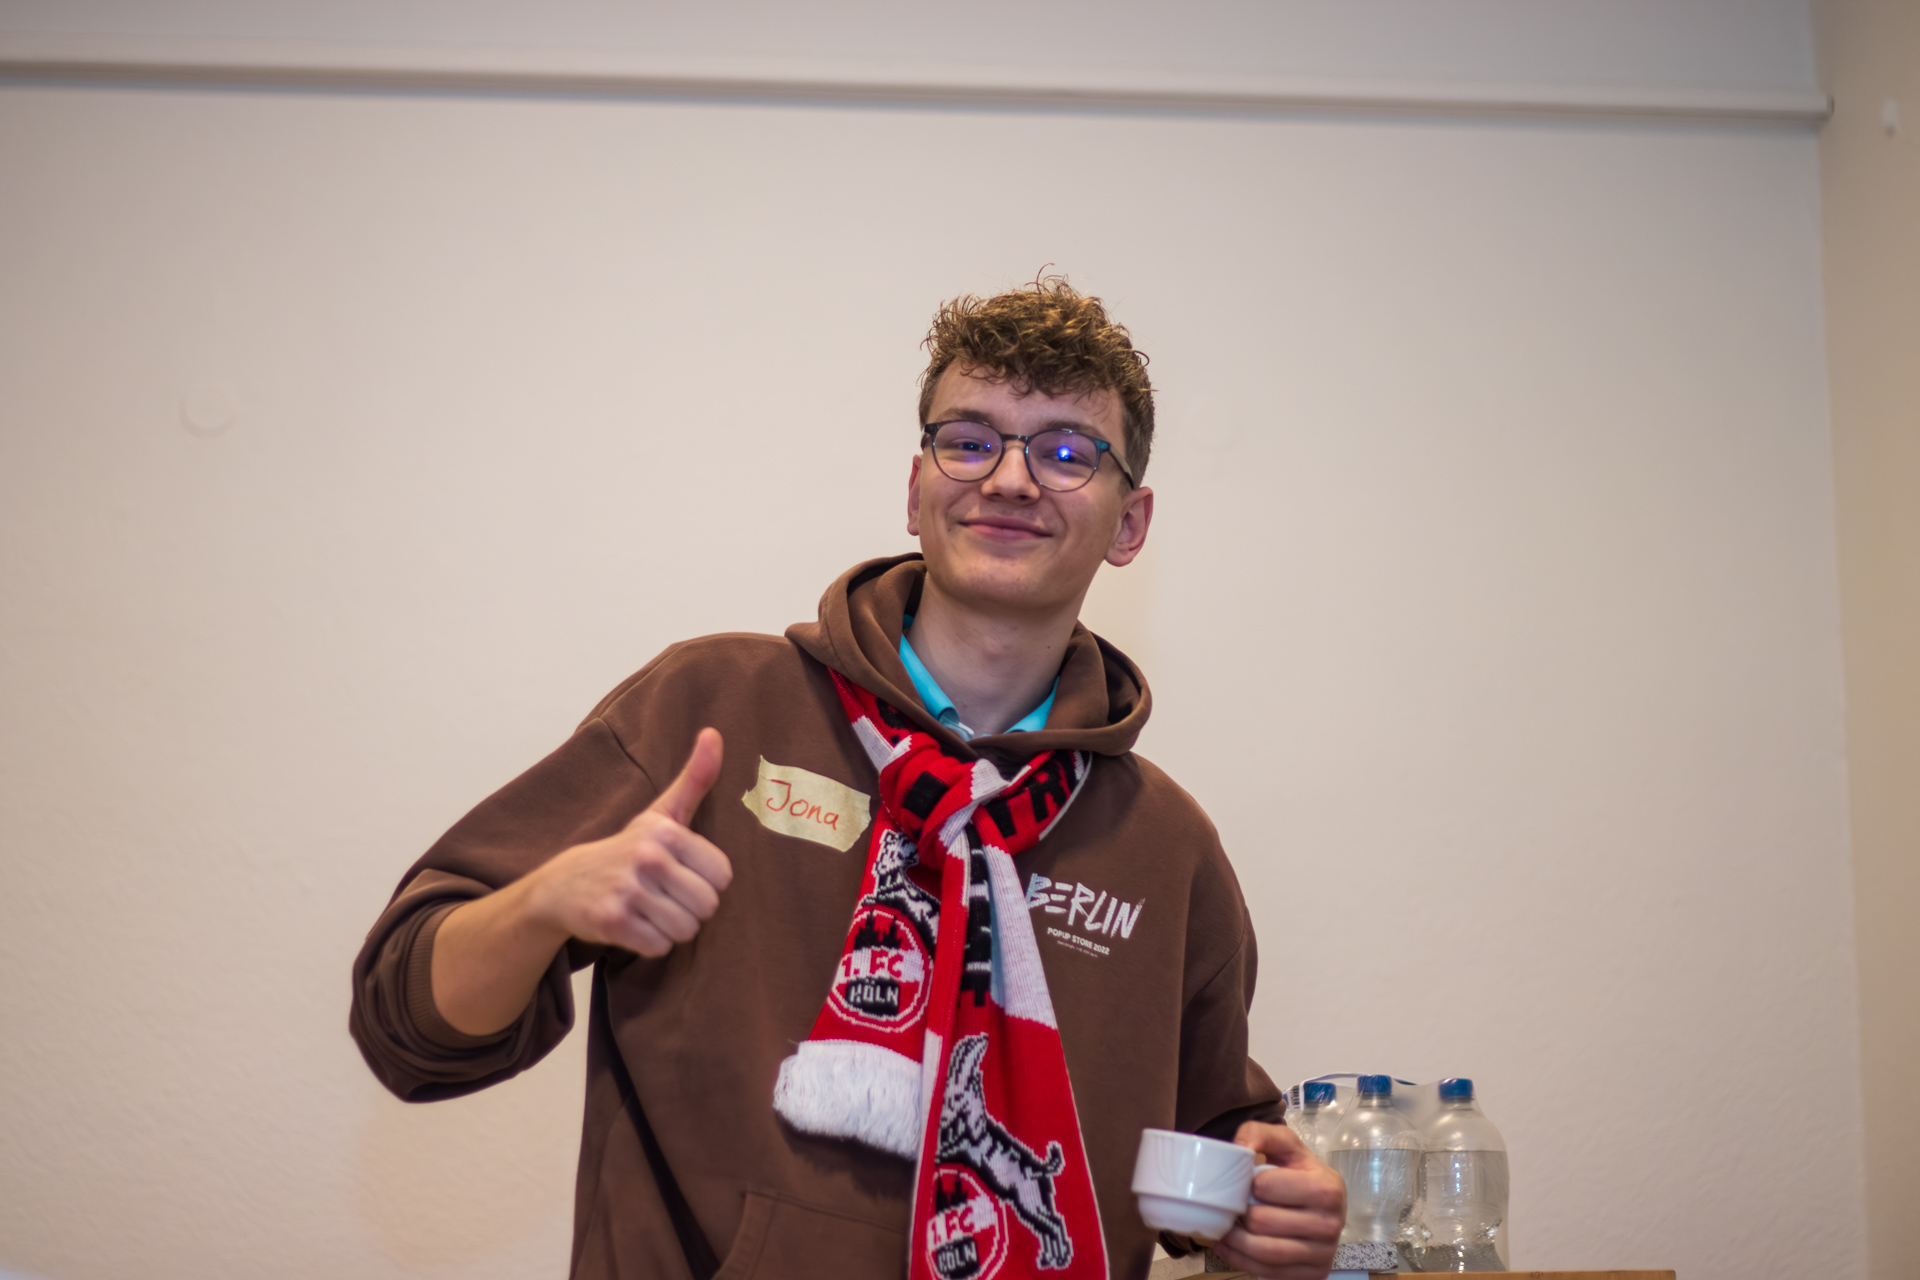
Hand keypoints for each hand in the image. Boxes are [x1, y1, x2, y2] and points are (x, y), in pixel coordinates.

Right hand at [524, 727, 732, 955]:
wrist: (563, 884)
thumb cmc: (627, 849)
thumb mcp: (662, 813)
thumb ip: (696, 778)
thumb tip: (715, 733)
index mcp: (666, 832)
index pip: (723, 876)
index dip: (706, 881)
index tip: (683, 874)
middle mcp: (647, 858)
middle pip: (707, 906)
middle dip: (690, 908)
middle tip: (666, 897)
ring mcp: (628, 890)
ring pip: (685, 930)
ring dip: (671, 928)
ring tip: (650, 910)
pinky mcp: (612, 922)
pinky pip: (659, 946)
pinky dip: (650, 943)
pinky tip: (634, 924)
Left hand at [1210, 1121, 1344, 1279]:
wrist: (1322, 1199)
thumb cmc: (1298, 1170)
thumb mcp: (1283, 1143)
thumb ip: (1258, 1133)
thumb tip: (1239, 1147)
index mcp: (1327, 1187)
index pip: (1267, 1187)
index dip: (1247, 1184)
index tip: (1242, 1183)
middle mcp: (1332, 1222)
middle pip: (1263, 1222)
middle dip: (1238, 1214)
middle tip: (1228, 1207)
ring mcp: (1325, 1252)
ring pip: (1265, 1253)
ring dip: (1235, 1241)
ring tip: (1224, 1228)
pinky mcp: (1315, 1273)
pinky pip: (1270, 1273)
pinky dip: (1242, 1261)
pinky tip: (1230, 1246)